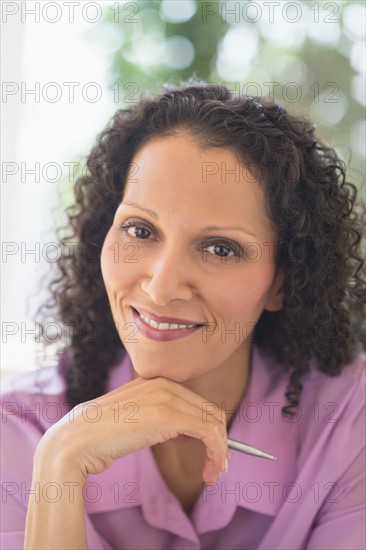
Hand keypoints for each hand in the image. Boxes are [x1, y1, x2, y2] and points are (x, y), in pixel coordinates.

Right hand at [35, 376, 227, 483]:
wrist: (77, 439)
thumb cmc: (101, 434)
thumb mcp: (135, 416)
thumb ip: (159, 415)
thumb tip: (185, 429)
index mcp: (156, 380)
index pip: (197, 402)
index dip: (210, 429)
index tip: (211, 453)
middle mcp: (164, 383)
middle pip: (210, 410)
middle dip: (220, 441)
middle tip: (216, 467)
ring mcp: (167, 396)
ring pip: (214, 421)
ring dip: (220, 450)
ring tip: (213, 474)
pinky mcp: (169, 415)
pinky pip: (209, 432)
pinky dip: (217, 452)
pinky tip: (209, 472)